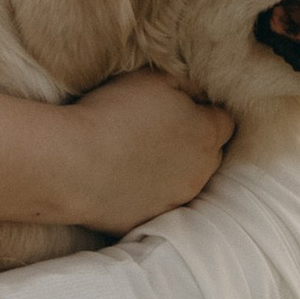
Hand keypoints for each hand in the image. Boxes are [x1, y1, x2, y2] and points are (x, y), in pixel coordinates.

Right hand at [55, 71, 232, 232]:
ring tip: (141, 154)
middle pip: (211, 153)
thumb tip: (199, 92)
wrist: (74, 164)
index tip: (181, 107)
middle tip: (162, 129)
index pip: (225, 121)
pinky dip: (151, 192)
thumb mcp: (153, 79)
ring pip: (188, 180)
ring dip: (175, 168)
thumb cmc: (113, 113)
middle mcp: (201, 170)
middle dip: (196, 141)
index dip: (205, 111)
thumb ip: (185, 84)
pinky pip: (160, 203)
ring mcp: (178, 198)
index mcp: (206, 132)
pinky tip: (126, 178)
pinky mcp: (153, 219)